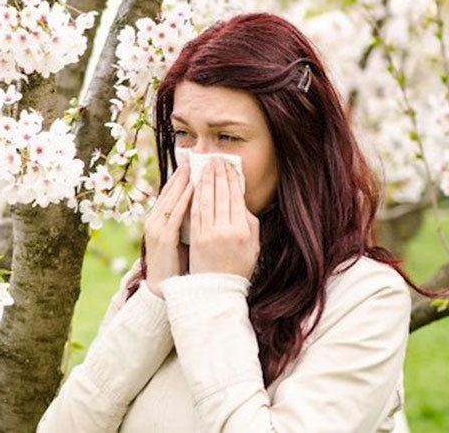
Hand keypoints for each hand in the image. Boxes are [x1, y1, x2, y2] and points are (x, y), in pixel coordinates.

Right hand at [143, 163, 192, 298]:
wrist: (163, 287)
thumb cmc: (176, 263)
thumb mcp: (180, 237)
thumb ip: (187, 221)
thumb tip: (201, 204)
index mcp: (159, 219)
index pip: (170, 192)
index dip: (180, 176)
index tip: (192, 162)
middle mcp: (155, 220)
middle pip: (169, 191)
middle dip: (181, 173)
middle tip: (193, 156)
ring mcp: (157, 228)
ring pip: (171, 199)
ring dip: (182, 181)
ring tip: (194, 166)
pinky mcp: (163, 238)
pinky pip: (174, 215)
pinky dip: (183, 200)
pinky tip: (192, 188)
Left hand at [189, 158, 259, 279]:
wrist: (217, 289)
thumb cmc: (238, 267)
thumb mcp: (253, 245)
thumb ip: (250, 222)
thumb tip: (240, 200)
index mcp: (243, 231)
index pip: (236, 197)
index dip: (231, 179)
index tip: (229, 165)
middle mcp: (226, 230)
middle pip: (221, 195)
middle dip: (218, 174)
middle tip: (216, 159)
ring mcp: (209, 234)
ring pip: (206, 200)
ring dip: (205, 180)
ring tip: (205, 166)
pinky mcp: (196, 237)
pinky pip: (195, 211)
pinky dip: (195, 195)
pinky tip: (195, 184)